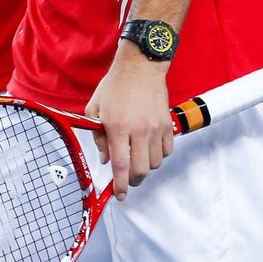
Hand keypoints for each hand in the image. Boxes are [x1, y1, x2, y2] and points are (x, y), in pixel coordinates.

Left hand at [86, 41, 172, 200]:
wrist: (140, 67)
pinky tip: (149, 146)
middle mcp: (138, 130)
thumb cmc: (115, 86)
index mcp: (118, 127)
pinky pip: (167, 151)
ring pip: (155, 163)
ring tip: (137, 156)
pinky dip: (159, 154)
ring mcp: (155, 128)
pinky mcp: (167, 124)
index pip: (120, 165)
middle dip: (133, 180)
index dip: (120, 185)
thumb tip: (104, 159)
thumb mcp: (95, 108)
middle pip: (140, 170)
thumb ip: (97, 135)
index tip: (119, 194)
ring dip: (145, 165)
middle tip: (128, 178)